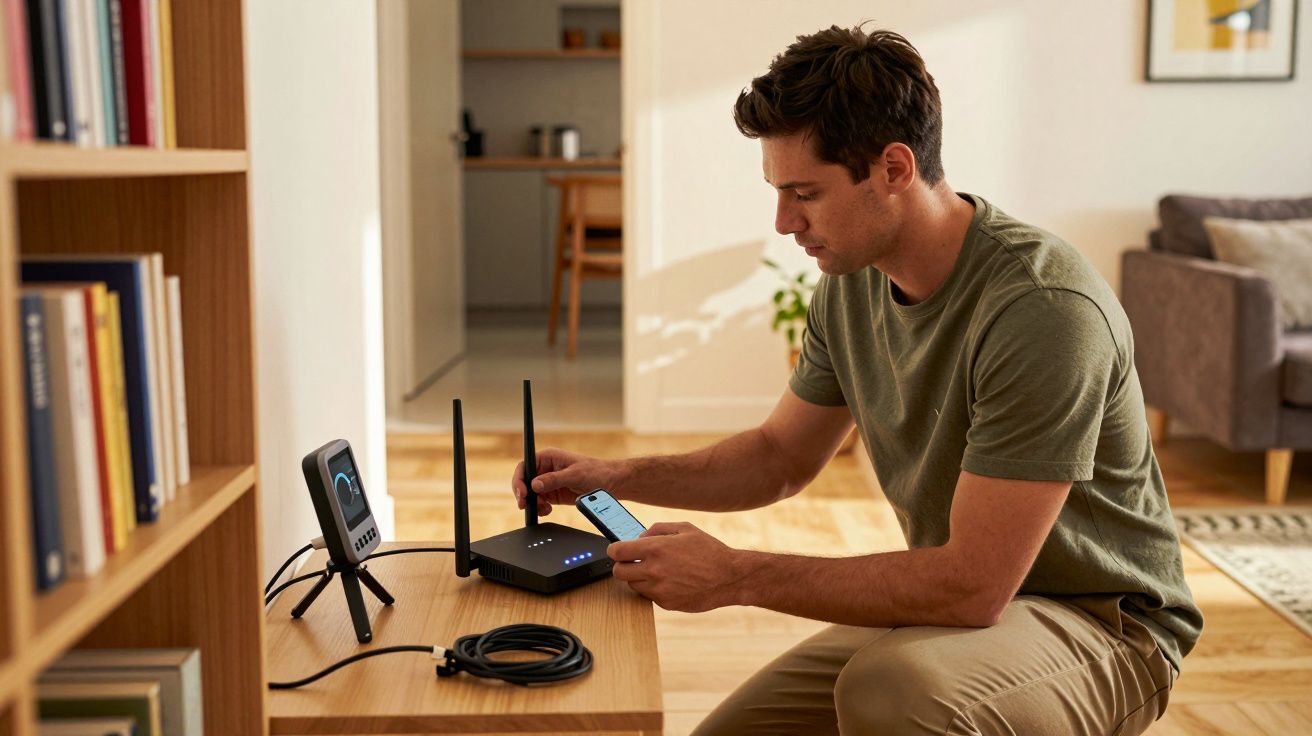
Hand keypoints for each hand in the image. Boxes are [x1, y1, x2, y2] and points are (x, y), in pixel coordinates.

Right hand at [511, 447, 617, 515]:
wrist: (611, 483)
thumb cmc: (596, 471)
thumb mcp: (575, 474)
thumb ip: (554, 479)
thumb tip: (534, 484)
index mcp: (548, 457)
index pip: (525, 466)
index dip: (519, 479)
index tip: (522, 493)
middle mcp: (545, 469)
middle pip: (525, 482)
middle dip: (523, 494)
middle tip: (525, 505)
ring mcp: (549, 482)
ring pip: (531, 494)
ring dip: (533, 503)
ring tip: (543, 509)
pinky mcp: (554, 494)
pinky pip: (540, 502)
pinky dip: (540, 508)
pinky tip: (547, 511)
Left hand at [607, 522, 744, 612]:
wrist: (729, 577)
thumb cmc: (709, 550)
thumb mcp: (685, 528)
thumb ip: (657, 529)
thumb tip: (639, 537)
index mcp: (656, 548)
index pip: (617, 551)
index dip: (614, 550)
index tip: (617, 550)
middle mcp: (654, 570)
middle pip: (618, 572)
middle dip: (622, 565)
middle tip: (632, 561)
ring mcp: (660, 590)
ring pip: (632, 585)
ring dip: (638, 577)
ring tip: (655, 570)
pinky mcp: (666, 603)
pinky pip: (649, 596)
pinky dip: (653, 589)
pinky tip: (668, 580)